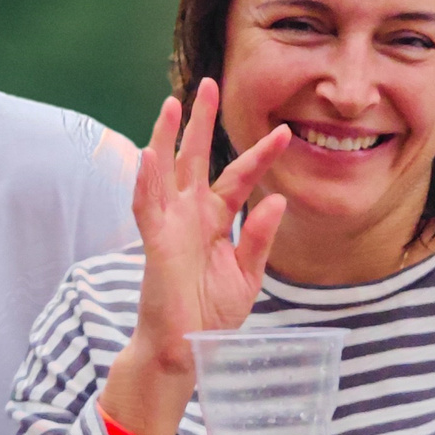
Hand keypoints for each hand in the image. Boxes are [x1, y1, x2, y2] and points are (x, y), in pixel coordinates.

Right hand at [104, 80, 293, 434]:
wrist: (187, 351)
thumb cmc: (212, 315)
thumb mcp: (247, 275)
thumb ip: (260, 237)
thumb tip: (277, 198)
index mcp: (216, 221)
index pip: (240, 178)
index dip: (261, 155)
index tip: (286, 132)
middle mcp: (191, 215)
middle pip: (197, 159)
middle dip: (204, 122)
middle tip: (211, 84)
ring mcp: (170, 226)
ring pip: (166, 172)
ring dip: (168, 137)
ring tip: (174, 103)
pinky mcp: (155, 243)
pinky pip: (149, 207)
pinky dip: (148, 180)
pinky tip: (151, 154)